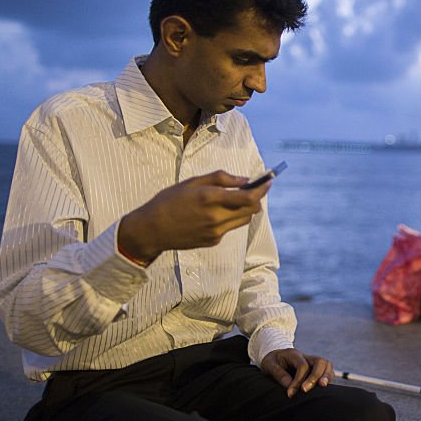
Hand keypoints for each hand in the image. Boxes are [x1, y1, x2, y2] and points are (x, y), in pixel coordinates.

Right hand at [118, 171, 270, 262]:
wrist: (151, 230)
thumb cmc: (169, 201)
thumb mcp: (192, 182)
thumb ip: (220, 178)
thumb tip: (245, 180)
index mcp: (210, 198)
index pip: (248, 197)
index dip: (263, 189)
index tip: (269, 181)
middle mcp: (216, 217)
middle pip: (252, 210)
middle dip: (256, 198)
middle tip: (252, 189)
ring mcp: (215, 232)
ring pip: (244, 220)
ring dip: (245, 209)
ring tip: (234, 199)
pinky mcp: (213, 241)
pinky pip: (229, 228)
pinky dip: (229, 218)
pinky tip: (214, 213)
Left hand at [260, 348, 333, 397]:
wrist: (276, 357)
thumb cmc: (272, 362)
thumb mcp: (269, 365)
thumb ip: (278, 374)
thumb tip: (289, 385)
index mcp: (294, 354)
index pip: (302, 366)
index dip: (297, 381)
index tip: (290, 394)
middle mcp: (306, 356)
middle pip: (320, 362)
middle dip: (315, 377)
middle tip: (305, 390)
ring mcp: (313, 362)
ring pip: (327, 365)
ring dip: (326, 376)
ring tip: (322, 387)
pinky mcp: (316, 368)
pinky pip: (328, 371)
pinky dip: (328, 378)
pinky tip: (323, 389)